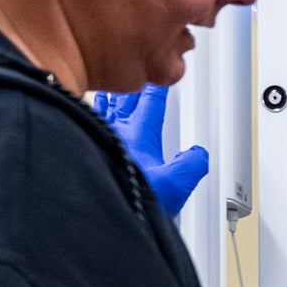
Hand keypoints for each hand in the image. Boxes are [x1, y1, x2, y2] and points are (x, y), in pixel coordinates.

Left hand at [94, 85, 208, 217]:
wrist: (101, 212)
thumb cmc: (131, 199)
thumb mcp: (174, 184)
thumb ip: (192, 165)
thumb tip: (199, 154)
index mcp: (139, 134)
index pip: (151, 102)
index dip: (158, 88)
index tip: (161, 78)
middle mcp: (117, 131)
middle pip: (127, 99)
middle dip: (135, 87)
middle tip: (138, 74)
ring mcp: (98, 137)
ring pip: (106, 107)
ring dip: (113, 97)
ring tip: (114, 89)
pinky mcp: (87, 148)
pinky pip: (91, 120)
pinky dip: (95, 112)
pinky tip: (93, 114)